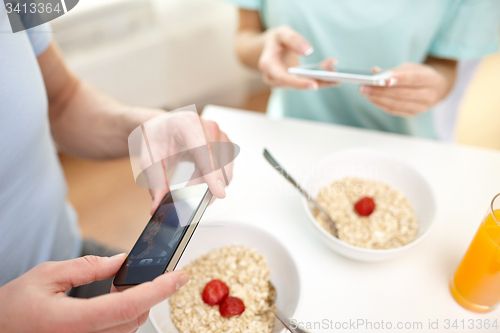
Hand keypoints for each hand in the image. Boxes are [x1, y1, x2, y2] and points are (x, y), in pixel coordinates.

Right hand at [0, 254, 188, 332]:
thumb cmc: (13, 307)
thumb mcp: (46, 276)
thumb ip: (87, 268)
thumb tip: (122, 261)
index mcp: (72, 322)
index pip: (128, 305)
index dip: (159, 290)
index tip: (180, 276)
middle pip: (135, 318)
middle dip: (151, 293)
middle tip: (152, 270)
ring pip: (129, 328)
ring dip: (139, 303)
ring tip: (127, 282)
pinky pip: (117, 332)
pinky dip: (126, 313)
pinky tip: (117, 297)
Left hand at [138, 111, 233, 213]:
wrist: (163, 127)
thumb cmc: (157, 138)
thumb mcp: (148, 160)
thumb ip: (155, 184)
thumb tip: (158, 207)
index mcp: (188, 124)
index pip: (205, 150)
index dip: (212, 172)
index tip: (218, 192)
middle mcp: (209, 127)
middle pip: (217, 165)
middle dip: (204, 186)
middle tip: (186, 198)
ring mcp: (220, 136)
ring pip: (225, 172)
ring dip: (209, 185)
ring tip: (189, 187)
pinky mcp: (226, 146)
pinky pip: (227, 171)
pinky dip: (214, 181)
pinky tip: (198, 181)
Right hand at [258, 26, 338, 89]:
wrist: (271, 48)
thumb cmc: (277, 40)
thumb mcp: (282, 33)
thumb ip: (293, 39)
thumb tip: (308, 51)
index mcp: (268, 65)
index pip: (282, 77)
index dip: (297, 82)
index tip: (313, 84)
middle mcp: (274, 78)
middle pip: (296, 84)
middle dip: (316, 81)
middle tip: (334, 78)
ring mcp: (284, 83)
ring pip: (304, 84)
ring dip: (322, 81)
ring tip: (339, 77)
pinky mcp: (293, 82)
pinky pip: (307, 82)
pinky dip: (321, 79)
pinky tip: (334, 75)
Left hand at [359, 62, 448, 116]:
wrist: (436, 88)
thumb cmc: (420, 75)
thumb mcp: (411, 67)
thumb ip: (393, 70)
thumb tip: (374, 72)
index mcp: (431, 79)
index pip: (413, 79)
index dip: (398, 79)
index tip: (382, 79)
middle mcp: (429, 95)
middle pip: (401, 94)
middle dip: (380, 90)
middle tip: (364, 86)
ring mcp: (421, 107)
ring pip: (396, 104)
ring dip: (377, 98)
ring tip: (365, 91)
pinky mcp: (413, 114)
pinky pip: (394, 110)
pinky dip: (381, 104)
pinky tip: (372, 98)